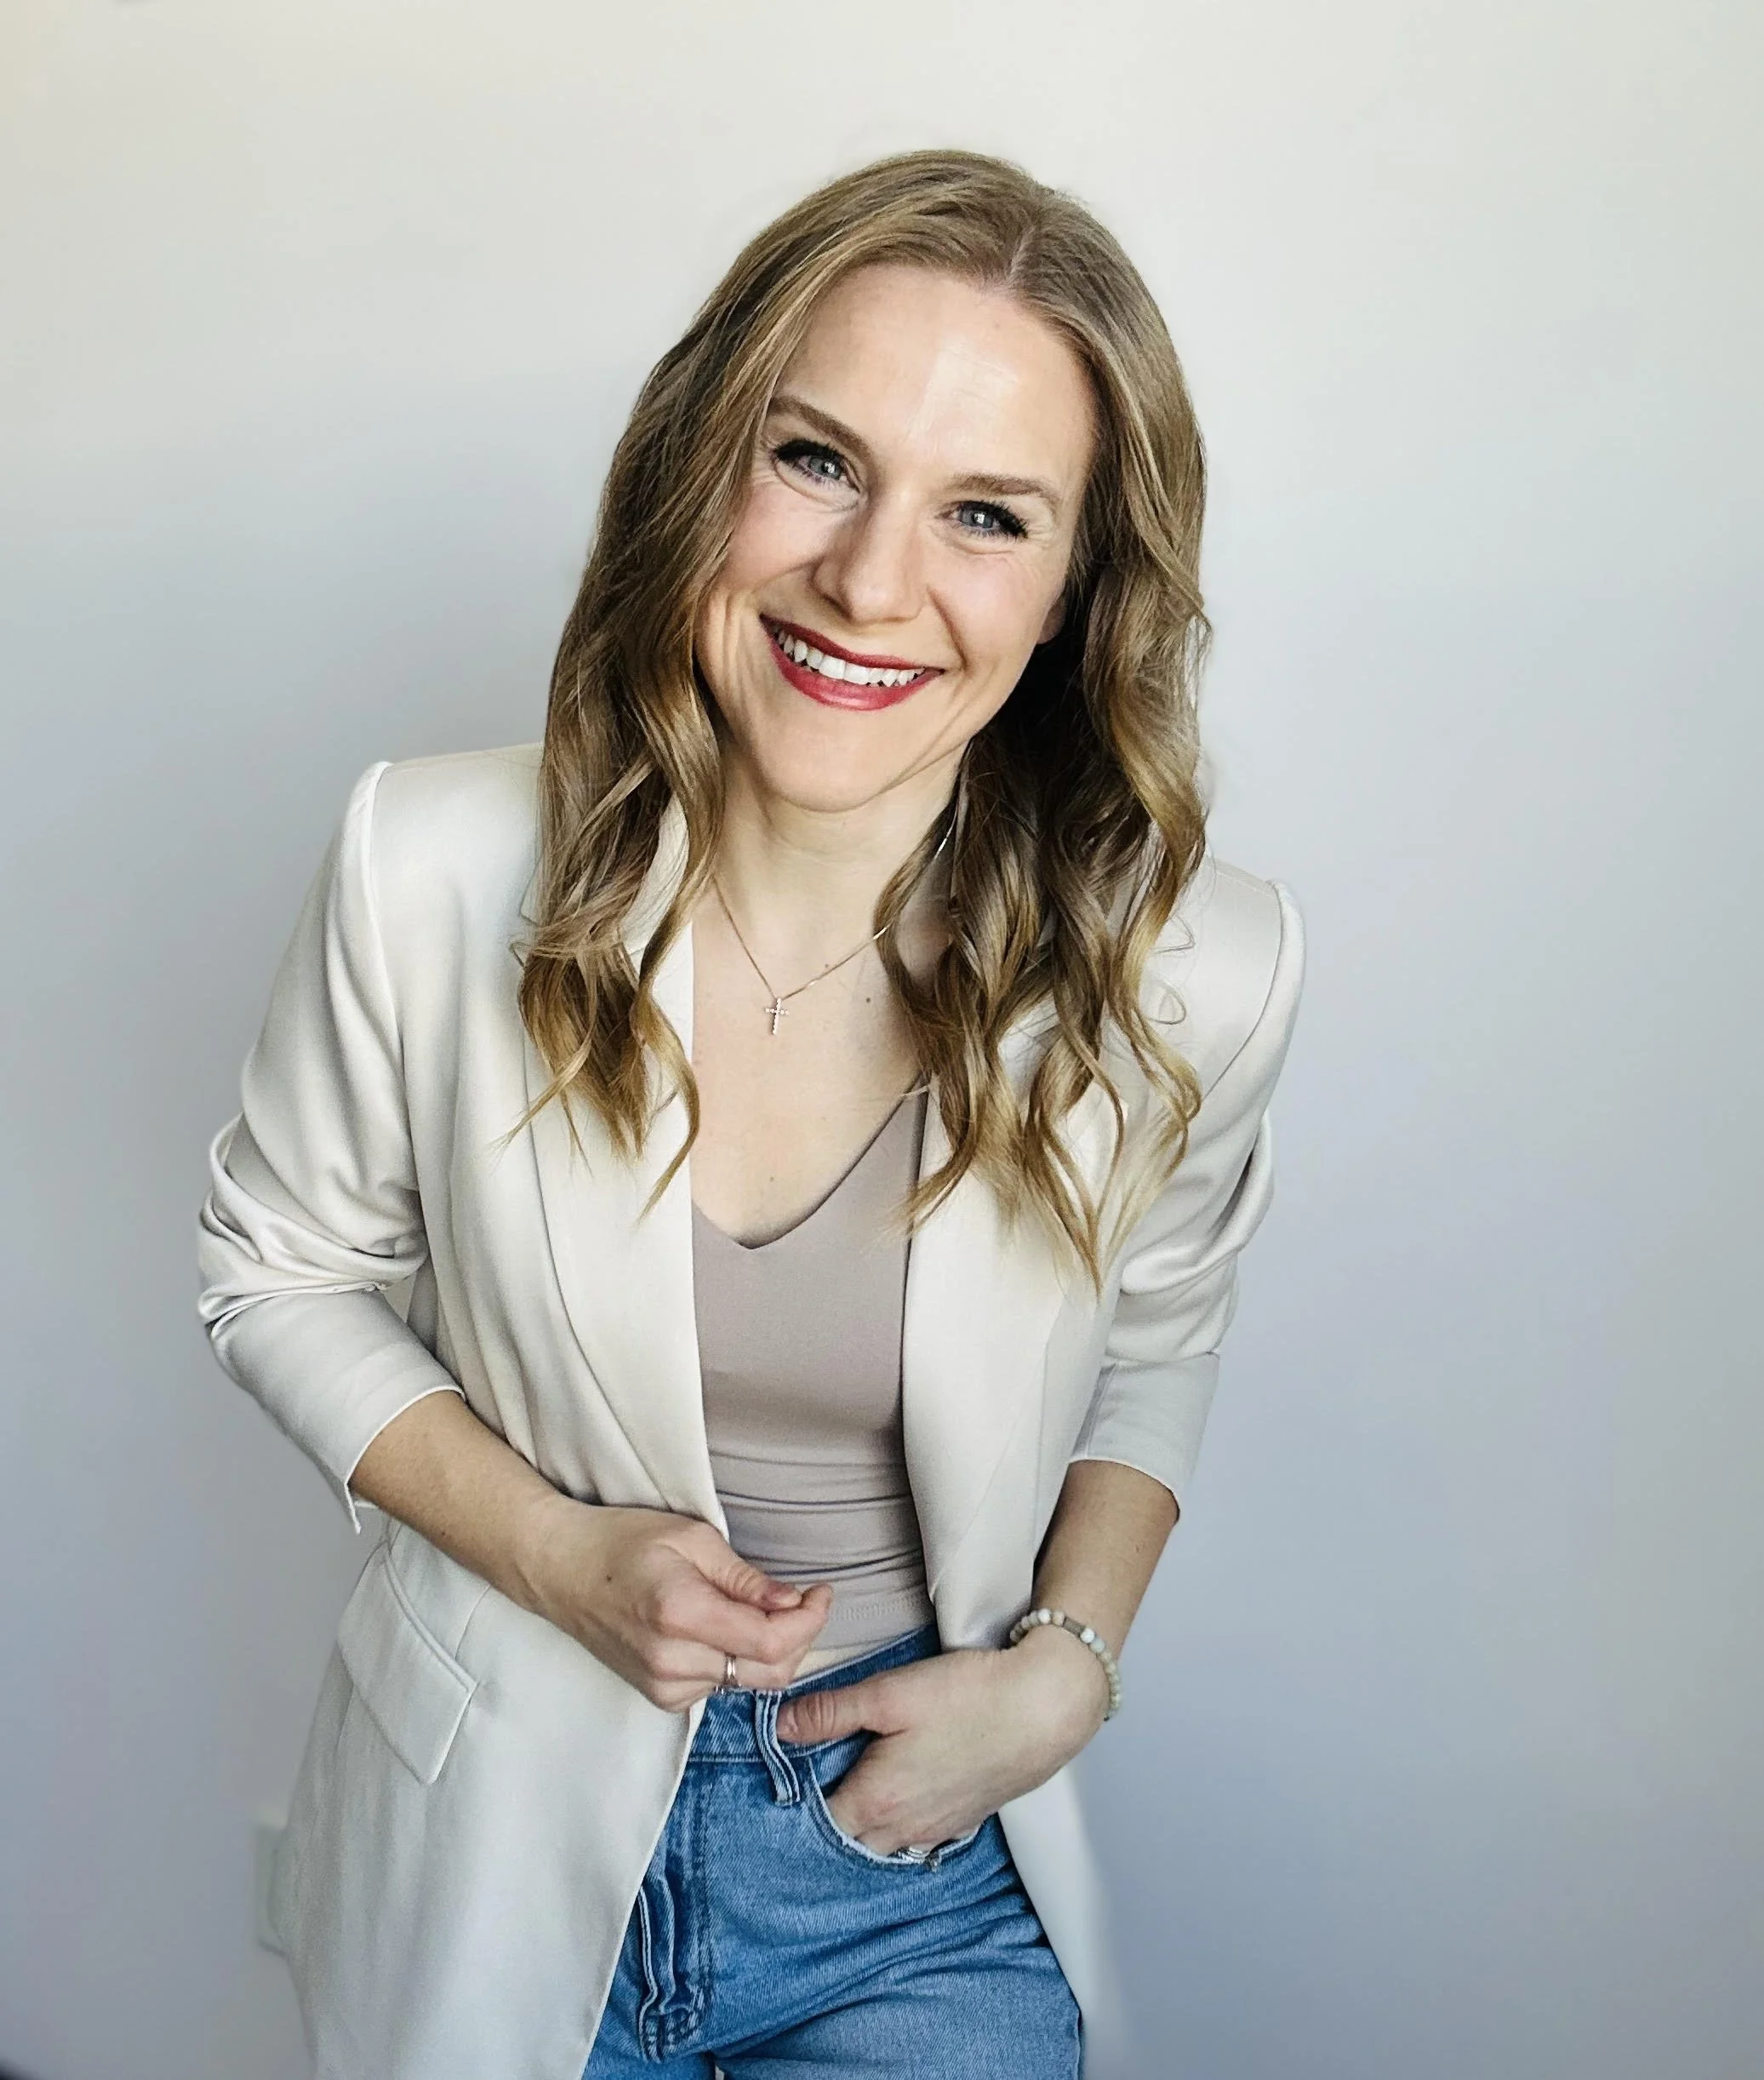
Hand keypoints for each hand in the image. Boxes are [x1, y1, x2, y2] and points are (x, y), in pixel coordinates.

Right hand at [514, 1491, 832, 1710]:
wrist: (560, 1570)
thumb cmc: (621, 1542)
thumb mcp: (691, 1537)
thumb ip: (745, 1578)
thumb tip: (792, 1603)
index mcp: (681, 1614)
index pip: (771, 1642)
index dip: (809, 1620)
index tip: (820, 1592)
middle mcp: (672, 1661)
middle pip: (770, 1673)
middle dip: (801, 1638)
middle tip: (803, 1600)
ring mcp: (664, 1686)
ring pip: (750, 1683)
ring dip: (771, 1650)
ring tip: (761, 1609)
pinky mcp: (660, 1698)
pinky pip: (721, 1687)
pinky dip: (739, 1663)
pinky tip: (725, 1630)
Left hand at [772, 1626, 1110, 1855]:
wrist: (1043, 1709)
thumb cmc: (968, 1697)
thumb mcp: (889, 1694)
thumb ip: (830, 1712)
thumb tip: (778, 1727)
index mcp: (876, 1800)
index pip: (816, 1823)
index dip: (796, 1802)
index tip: (785, 1776)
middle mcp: (903, 1828)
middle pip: (847, 1840)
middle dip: (827, 1817)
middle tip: (815, 1778)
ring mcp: (936, 1829)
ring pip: (882, 1842)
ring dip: (863, 1822)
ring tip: (854, 1782)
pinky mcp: (963, 1821)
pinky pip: (915, 1837)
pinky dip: (898, 1823)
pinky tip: (901, 1791)